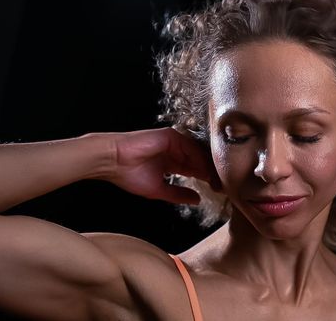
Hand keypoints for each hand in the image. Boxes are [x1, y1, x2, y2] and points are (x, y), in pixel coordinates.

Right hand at [100, 127, 219, 204]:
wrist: (112, 161)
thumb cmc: (128, 174)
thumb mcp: (159, 190)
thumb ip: (179, 194)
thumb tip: (197, 200)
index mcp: (172, 162)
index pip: (195, 170)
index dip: (206, 179)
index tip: (218, 191)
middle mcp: (176, 151)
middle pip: (200, 161)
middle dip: (211, 174)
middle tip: (224, 186)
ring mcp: (174, 142)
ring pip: (197, 154)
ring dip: (208, 167)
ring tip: (217, 181)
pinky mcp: (171, 136)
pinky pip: (190, 147)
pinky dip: (199, 159)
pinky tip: (206, 171)